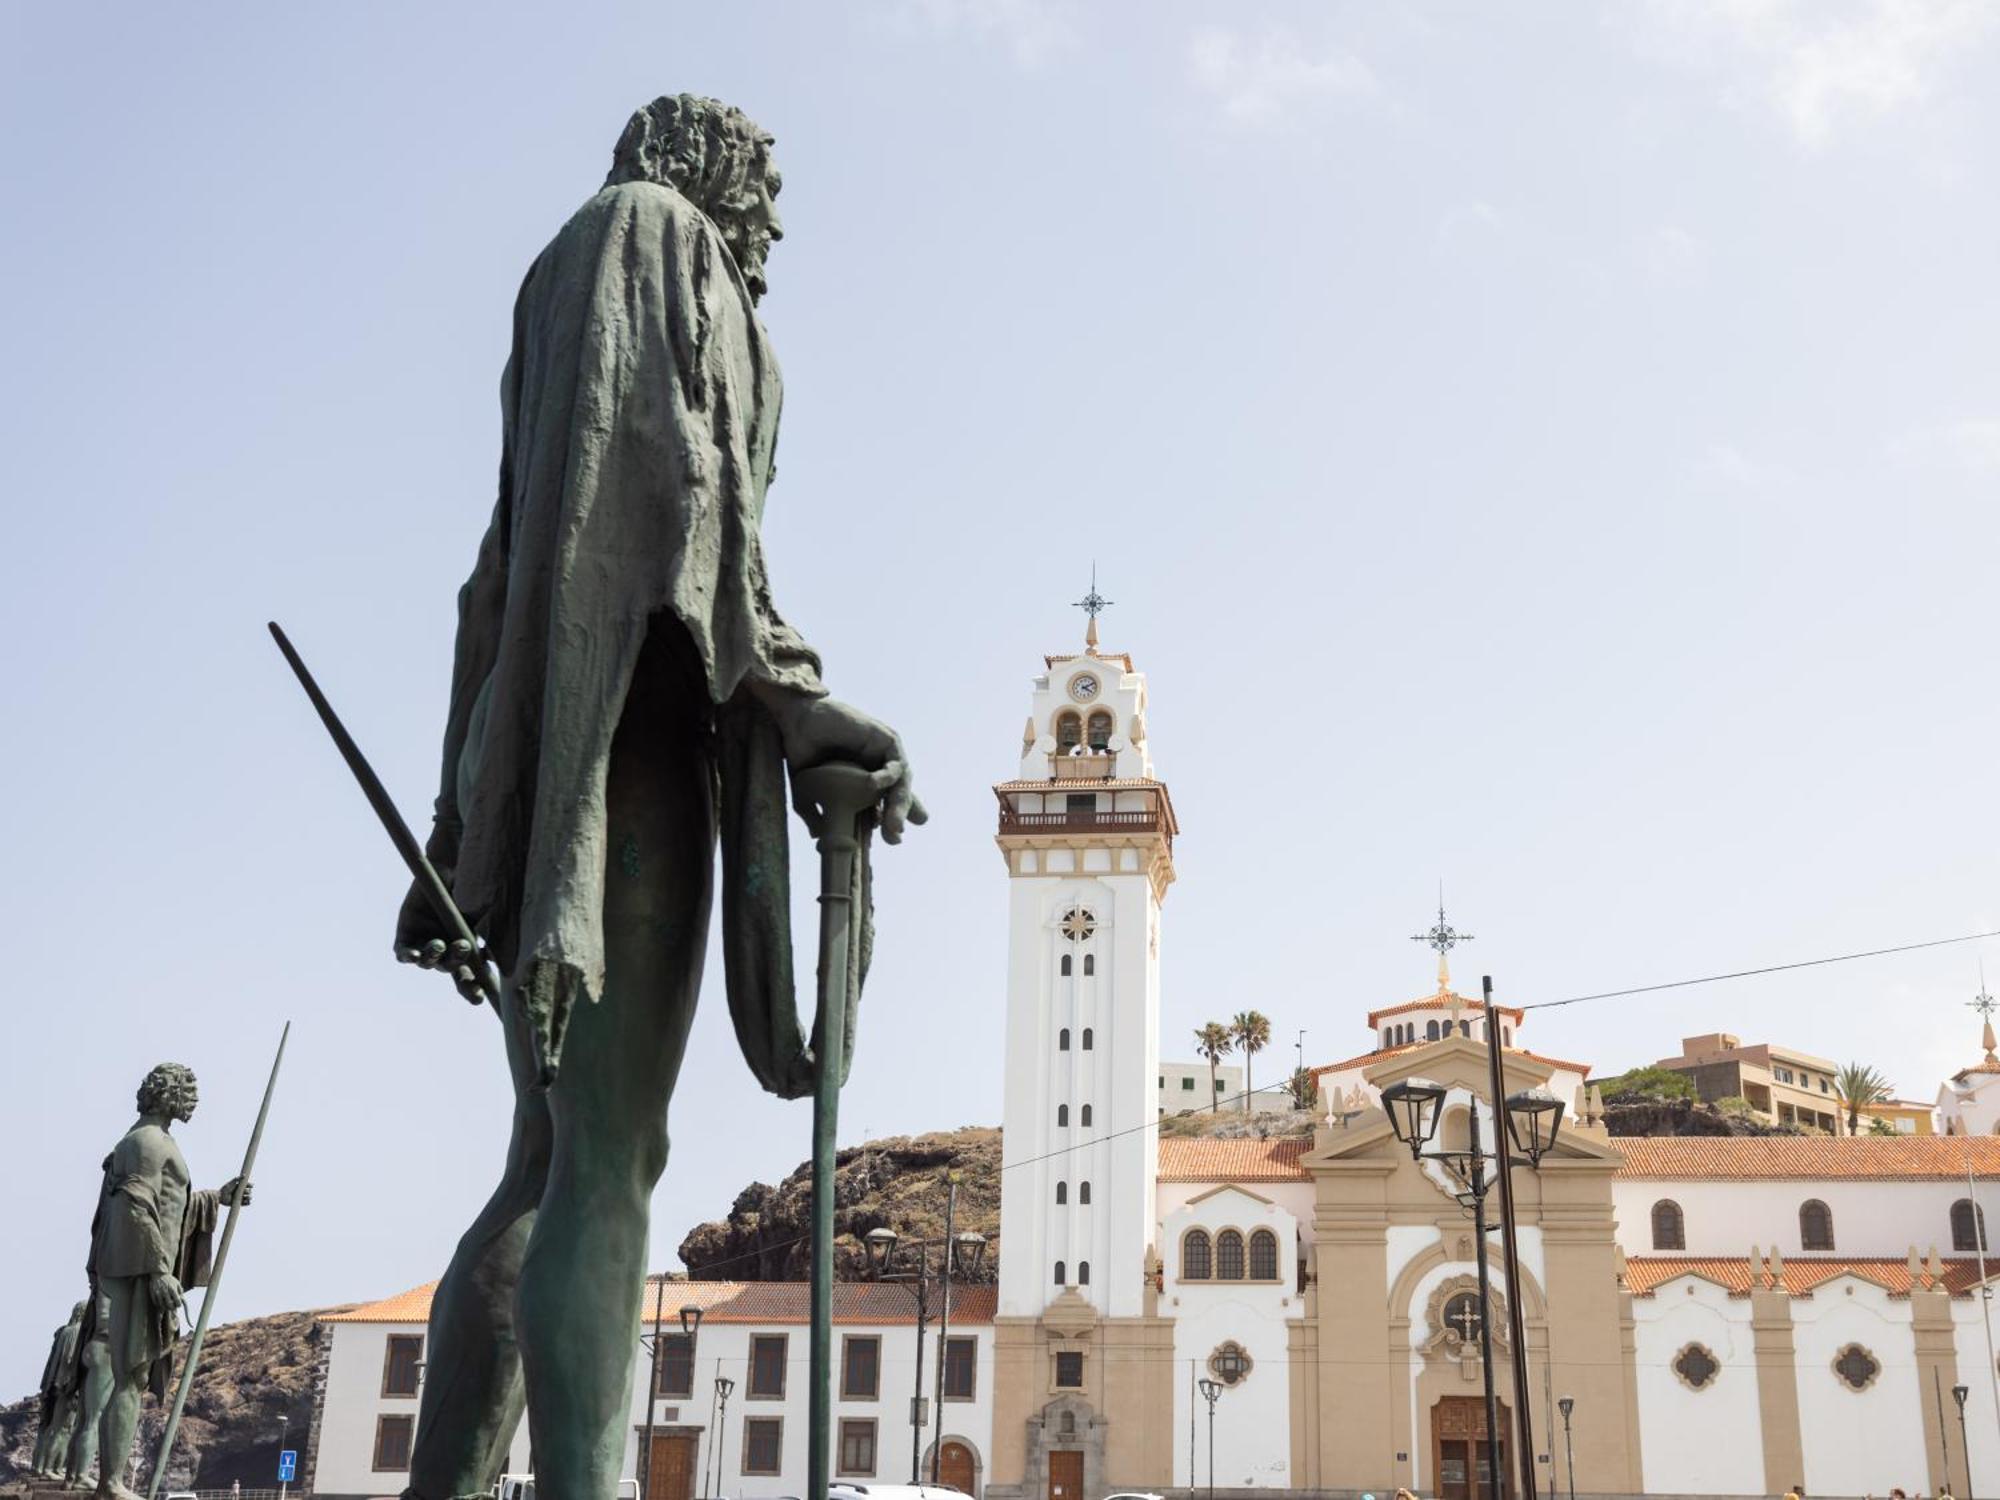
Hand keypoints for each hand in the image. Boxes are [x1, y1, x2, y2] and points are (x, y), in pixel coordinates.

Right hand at [147, 1274, 183, 1315]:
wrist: (159, 1275)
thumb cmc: (170, 1280)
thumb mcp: (177, 1283)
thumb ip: (180, 1291)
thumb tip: (182, 1299)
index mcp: (173, 1289)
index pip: (177, 1300)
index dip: (179, 1304)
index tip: (179, 1305)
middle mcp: (165, 1292)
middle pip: (169, 1304)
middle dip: (172, 1308)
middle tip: (173, 1308)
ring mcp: (158, 1293)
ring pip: (162, 1305)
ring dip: (165, 1308)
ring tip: (167, 1307)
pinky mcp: (153, 1294)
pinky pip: (156, 1303)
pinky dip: (159, 1306)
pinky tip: (161, 1305)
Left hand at [219, 1177, 252, 1207]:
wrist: (220, 1196)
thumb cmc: (225, 1189)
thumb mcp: (231, 1182)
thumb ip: (237, 1179)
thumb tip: (245, 1175)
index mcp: (239, 1187)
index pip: (247, 1186)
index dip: (250, 1185)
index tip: (251, 1186)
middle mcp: (240, 1192)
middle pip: (248, 1191)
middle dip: (248, 1191)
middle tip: (244, 1192)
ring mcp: (240, 1198)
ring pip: (248, 1197)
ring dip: (250, 1197)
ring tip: (248, 1197)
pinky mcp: (239, 1203)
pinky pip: (246, 1204)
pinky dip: (248, 1203)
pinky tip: (248, 1201)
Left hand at [394, 878, 488, 1003]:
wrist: (448, 867)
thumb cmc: (471, 889)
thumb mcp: (485, 915)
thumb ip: (493, 940)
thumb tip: (505, 966)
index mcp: (466, 950)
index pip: (470, 977)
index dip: (473, 990)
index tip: (479, 998)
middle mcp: (446, 950)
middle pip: (451, 972)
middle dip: (456, 967)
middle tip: (463, 951)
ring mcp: (425, 944)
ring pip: (429, 963)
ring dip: (435, 958)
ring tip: (439, 944)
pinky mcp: (405, 936)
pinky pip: (404, 954)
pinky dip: (409, 956)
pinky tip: (415, 954)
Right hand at [773, 696, 927, 843]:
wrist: (798, 720)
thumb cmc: (802, 750)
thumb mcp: (807, 790)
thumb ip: (815, 813)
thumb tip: (818, 837)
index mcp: (864, 781)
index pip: (886, 805)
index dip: (891, 822)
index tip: (893, 840)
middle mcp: (878, 767)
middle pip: (898, 796)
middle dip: (898, 816)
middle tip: (893, 837)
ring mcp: (883, 754)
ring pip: (901, 783)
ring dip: (899, 805)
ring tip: (893, 826)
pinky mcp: (885, 739)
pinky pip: (894, 763)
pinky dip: (887, 777)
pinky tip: (874, 785)